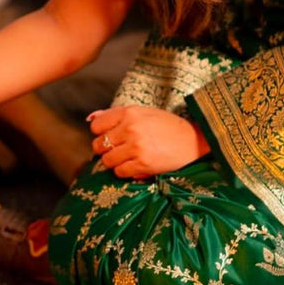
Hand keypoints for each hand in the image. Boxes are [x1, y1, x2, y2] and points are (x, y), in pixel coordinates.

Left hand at [88, 105, 209, 178]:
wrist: (194, 141)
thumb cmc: (167, 126)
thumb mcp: (142, 113)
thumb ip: (114, 115)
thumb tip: (89, 118)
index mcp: (130, 112)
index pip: (97, 126)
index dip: (101, 133)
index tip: (111, 136)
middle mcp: (130, 128)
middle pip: (99, 144)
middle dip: (105, 149)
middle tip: (118, 149)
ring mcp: (136, 147)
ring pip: (107, 160)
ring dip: (114, 162)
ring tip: (128, 158)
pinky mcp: (142, 164)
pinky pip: (120, 172)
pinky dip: (124, 171)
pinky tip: (135, 165)